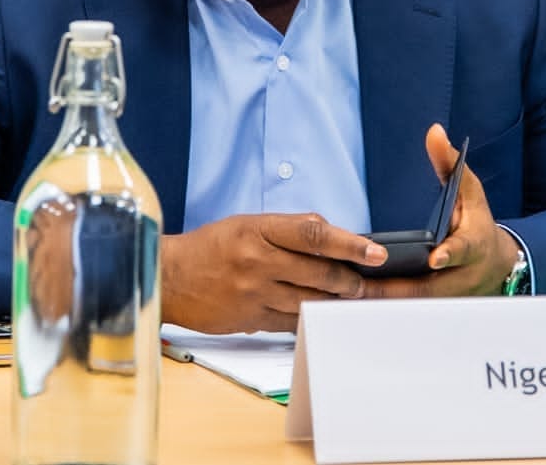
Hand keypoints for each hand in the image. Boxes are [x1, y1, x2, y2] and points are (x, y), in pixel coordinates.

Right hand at [161, 213, 386, 332]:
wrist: (169, 277)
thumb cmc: (211, 247)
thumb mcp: (247, 224)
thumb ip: (287, 230)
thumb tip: (331, 236)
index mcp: (258, 229)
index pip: (314, 234)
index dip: (350, 243)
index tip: (376, 252)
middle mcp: (258, 261)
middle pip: (320, 272)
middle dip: (351, 280)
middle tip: (364, 281)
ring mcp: (255, 293)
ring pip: (311, 301)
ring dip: (337, 301)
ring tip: (350, 298)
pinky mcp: (252, 319)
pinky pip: (293, 322)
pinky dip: (313, 317)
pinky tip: (323, 313)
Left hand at [361, 123, 519, 299]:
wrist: (496, 263)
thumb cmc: (476, 222)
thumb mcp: (468, 189)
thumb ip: (449, 163)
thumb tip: (434, 132)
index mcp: (473, 243)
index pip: (463, 249)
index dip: (450, 254)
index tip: (434, 257)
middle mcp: (461, 276)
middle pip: (427, 287)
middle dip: (392, 288)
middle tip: (358, 283)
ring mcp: (447, 297)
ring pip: (412, 305)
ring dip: (380, 302)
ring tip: (344, 294)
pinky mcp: (433, 309)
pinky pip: (405, 312)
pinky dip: (380, 309)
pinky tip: (348, 302)